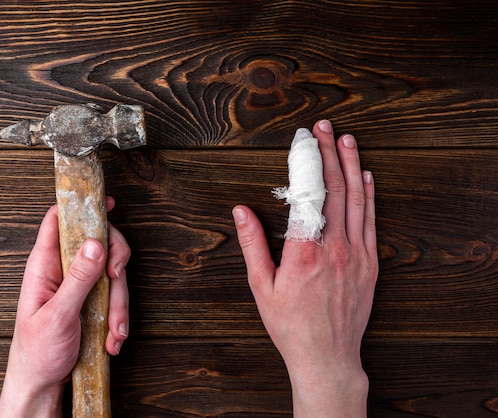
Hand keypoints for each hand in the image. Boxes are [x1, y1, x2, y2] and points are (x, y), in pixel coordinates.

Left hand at [0, 198, 129, 416]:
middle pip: (98, 243)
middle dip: (115, 263)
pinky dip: (118, 318)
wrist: (41, 384)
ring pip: (112, 273)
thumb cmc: (36, 352)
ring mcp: (79, 286)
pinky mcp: (91, 302)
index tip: (107, 204)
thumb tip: (94, 243)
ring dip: (118, 304)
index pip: (59, 221)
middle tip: (116, 281)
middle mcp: (62, 270)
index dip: (81, 206)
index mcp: (44, 265)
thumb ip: (77, 279)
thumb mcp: (57, 315)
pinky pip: (115, 298)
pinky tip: (111, 338)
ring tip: (112, 331)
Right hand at [233, 120, 377, 417]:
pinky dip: (369, 195)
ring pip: (356, 199)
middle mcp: (334, 247)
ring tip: (347, 140)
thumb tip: (241, 210)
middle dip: (328, 153)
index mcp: (304, 251)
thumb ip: (253, 243)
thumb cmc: (290, 324)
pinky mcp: (369, 263)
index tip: (301, 139)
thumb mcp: (261, 285)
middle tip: (324, 127)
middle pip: (334, 189)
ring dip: (352, 166)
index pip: (306, 193)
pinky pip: (371, 220)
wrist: (327, 355)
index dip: (305, 161)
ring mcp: (356, 254)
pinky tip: (366, 176)